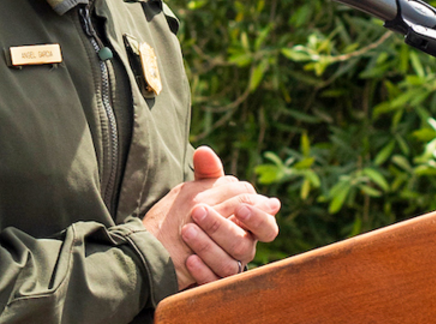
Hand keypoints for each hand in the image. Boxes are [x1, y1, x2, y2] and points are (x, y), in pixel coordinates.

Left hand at [143, 146, 280, 288]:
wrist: (169, 244)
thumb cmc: (197, 213)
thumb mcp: (201, 191)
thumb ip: (207, 173)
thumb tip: (203, 151)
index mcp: (249, 225)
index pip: (266, 225)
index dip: (257, 217)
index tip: (239, 207)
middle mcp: (244, 248)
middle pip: (245, 244)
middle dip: (223, 227)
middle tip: (198, 211)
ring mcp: (229, 268)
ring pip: (230, 264)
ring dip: (208, 245)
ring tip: (186, 231)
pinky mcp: (213, 284)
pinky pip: (213, 283)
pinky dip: (202, 271)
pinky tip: (188, 259)